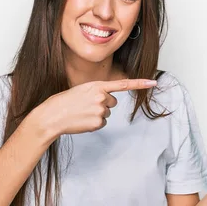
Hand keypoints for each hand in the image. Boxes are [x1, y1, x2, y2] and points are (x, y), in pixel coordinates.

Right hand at [35, 78, 156, 137]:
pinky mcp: (99, 123)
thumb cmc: (64, 102)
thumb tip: (108, 101)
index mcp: (97, 85)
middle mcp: (101, 97)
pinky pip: (102, 123)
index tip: (154, 82)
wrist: (52, 116)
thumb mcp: (82, 90)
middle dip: (103, 104)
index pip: (123, 84)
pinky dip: (94, 123)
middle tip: (86, 105)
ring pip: (107, 113)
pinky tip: (83, 121)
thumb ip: (97, 91)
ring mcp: (101, 110)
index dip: (140, 83)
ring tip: (82, 113)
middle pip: (112, 102)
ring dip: (97, 114)